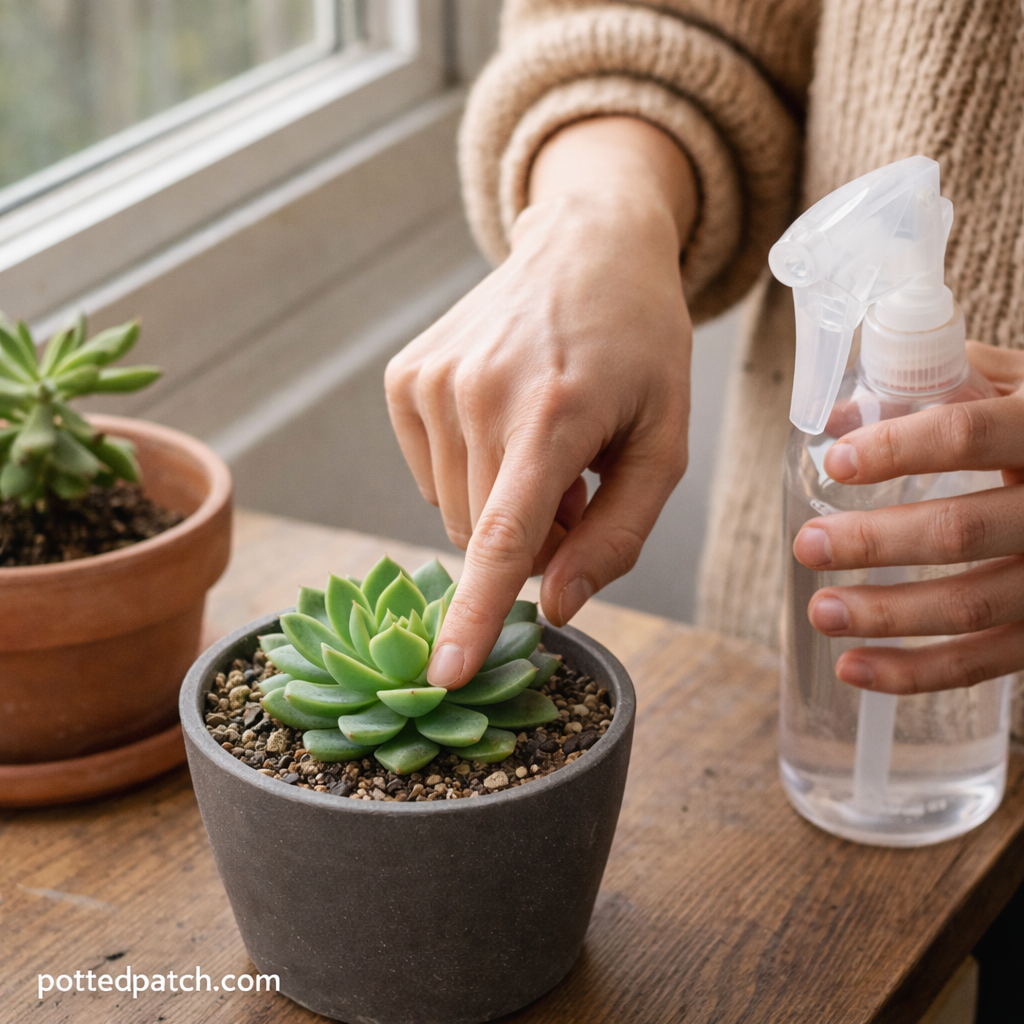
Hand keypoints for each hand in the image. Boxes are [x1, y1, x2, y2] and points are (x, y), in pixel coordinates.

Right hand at [385, 118, 696, 686]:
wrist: (586, 247)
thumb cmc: (639, 347)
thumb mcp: (663, 441)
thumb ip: (617, 533)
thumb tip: (552, 604)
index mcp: (553, 410)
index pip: (503, 535)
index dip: (473, 612)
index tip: (441, 674)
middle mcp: (476, 392)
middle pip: (486, 535)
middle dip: (533, 538)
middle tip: (577, 481)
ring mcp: (430, 380)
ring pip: (455, 510)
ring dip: (502, 504)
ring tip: (544, 441)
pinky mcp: (405, 377)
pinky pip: (431, 474)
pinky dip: (471, 472)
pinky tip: (504, 422)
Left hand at [793, 343, 1023, 693]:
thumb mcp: (1020, 387)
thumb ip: (938, 385)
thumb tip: (839, 415)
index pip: (966, 434)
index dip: (897, 449)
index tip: (836, 462)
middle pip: (960, 530)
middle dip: (873, 542)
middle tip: (808, 545)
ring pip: (971, 605)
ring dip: (884, 614)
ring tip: (820, 612)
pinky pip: (984, 662)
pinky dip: (914, 672)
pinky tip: (854, 668)